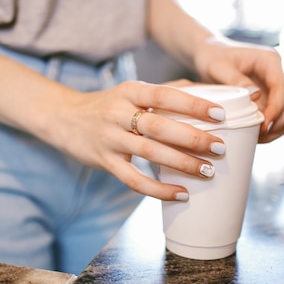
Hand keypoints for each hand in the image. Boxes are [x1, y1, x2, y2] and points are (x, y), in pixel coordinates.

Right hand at [46, 81, 226, 200]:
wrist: (63, 118)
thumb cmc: (107, 104)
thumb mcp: (130, 91)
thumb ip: (164, 90)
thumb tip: (204, 89)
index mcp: (129, 91)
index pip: (164, 95)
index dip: (193, 104)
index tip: (220, 114)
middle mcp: (118, 113)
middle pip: (159, 126)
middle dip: (192, 138)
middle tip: (219, 148)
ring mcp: (110, 139)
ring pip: (149, 152)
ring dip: (181, 163)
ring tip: (207, 170)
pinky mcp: (105, 162)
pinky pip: (133, 180)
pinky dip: (159, 190)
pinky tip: (181, 194)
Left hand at [193, 36, 283, 142]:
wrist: (209, 55)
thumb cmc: (213, 56)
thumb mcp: (218, 67)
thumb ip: (235, 79)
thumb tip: (255, 96)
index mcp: (269, 61)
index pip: (281, 87)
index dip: (276, 108)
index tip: (264, 124)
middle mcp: (277, 74)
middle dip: (282, 121)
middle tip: (262, 133)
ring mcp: (275, 88)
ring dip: (278, 127)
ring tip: (258, 137)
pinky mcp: (269, 99)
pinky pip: (279, 117)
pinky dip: (271, 128)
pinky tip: (255, 134)